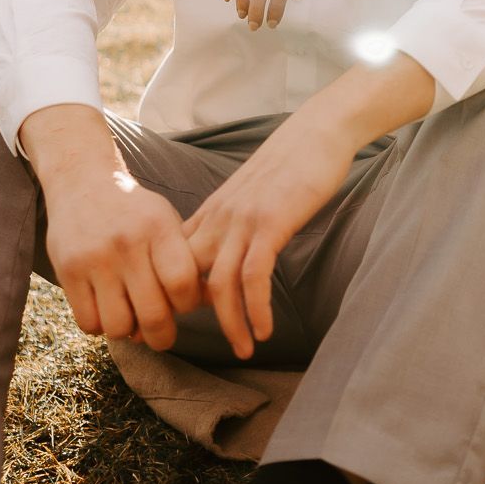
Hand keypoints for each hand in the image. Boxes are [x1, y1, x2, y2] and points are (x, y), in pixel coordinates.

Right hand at [40, 157, 203, 350]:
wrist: (83, 181)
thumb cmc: (135, 212)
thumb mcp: (166, 221)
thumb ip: (186, 259)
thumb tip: (209, 303)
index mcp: (158, 228)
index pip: (183, 285)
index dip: (187, 306)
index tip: (181, 303)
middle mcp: (127, 243)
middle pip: (153, 316)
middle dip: (162, 336)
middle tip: (160, 333)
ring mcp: (95, 258)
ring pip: (118, 327)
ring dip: (127, 331)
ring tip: (129, 314)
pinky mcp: (68, 271)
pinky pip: (88, 323)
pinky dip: (99, 325)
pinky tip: (105, 307)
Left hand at [182, 120, 353, 358]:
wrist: (317, 133)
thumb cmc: (288, 166)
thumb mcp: (248, 198)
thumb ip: (231, 227)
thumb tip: (224, 264)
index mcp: (211, 213)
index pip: (172, 261)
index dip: (167, 296)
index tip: (174, 326)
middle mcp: (218, 218)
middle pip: (183, 276)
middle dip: (184, 317)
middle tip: (197, 344)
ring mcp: (242, 220)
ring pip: (218, 284)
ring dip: (229, 325)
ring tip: (245, 351)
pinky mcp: (270, 223)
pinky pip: (254, 276)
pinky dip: (256, 309)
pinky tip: (266, 330)